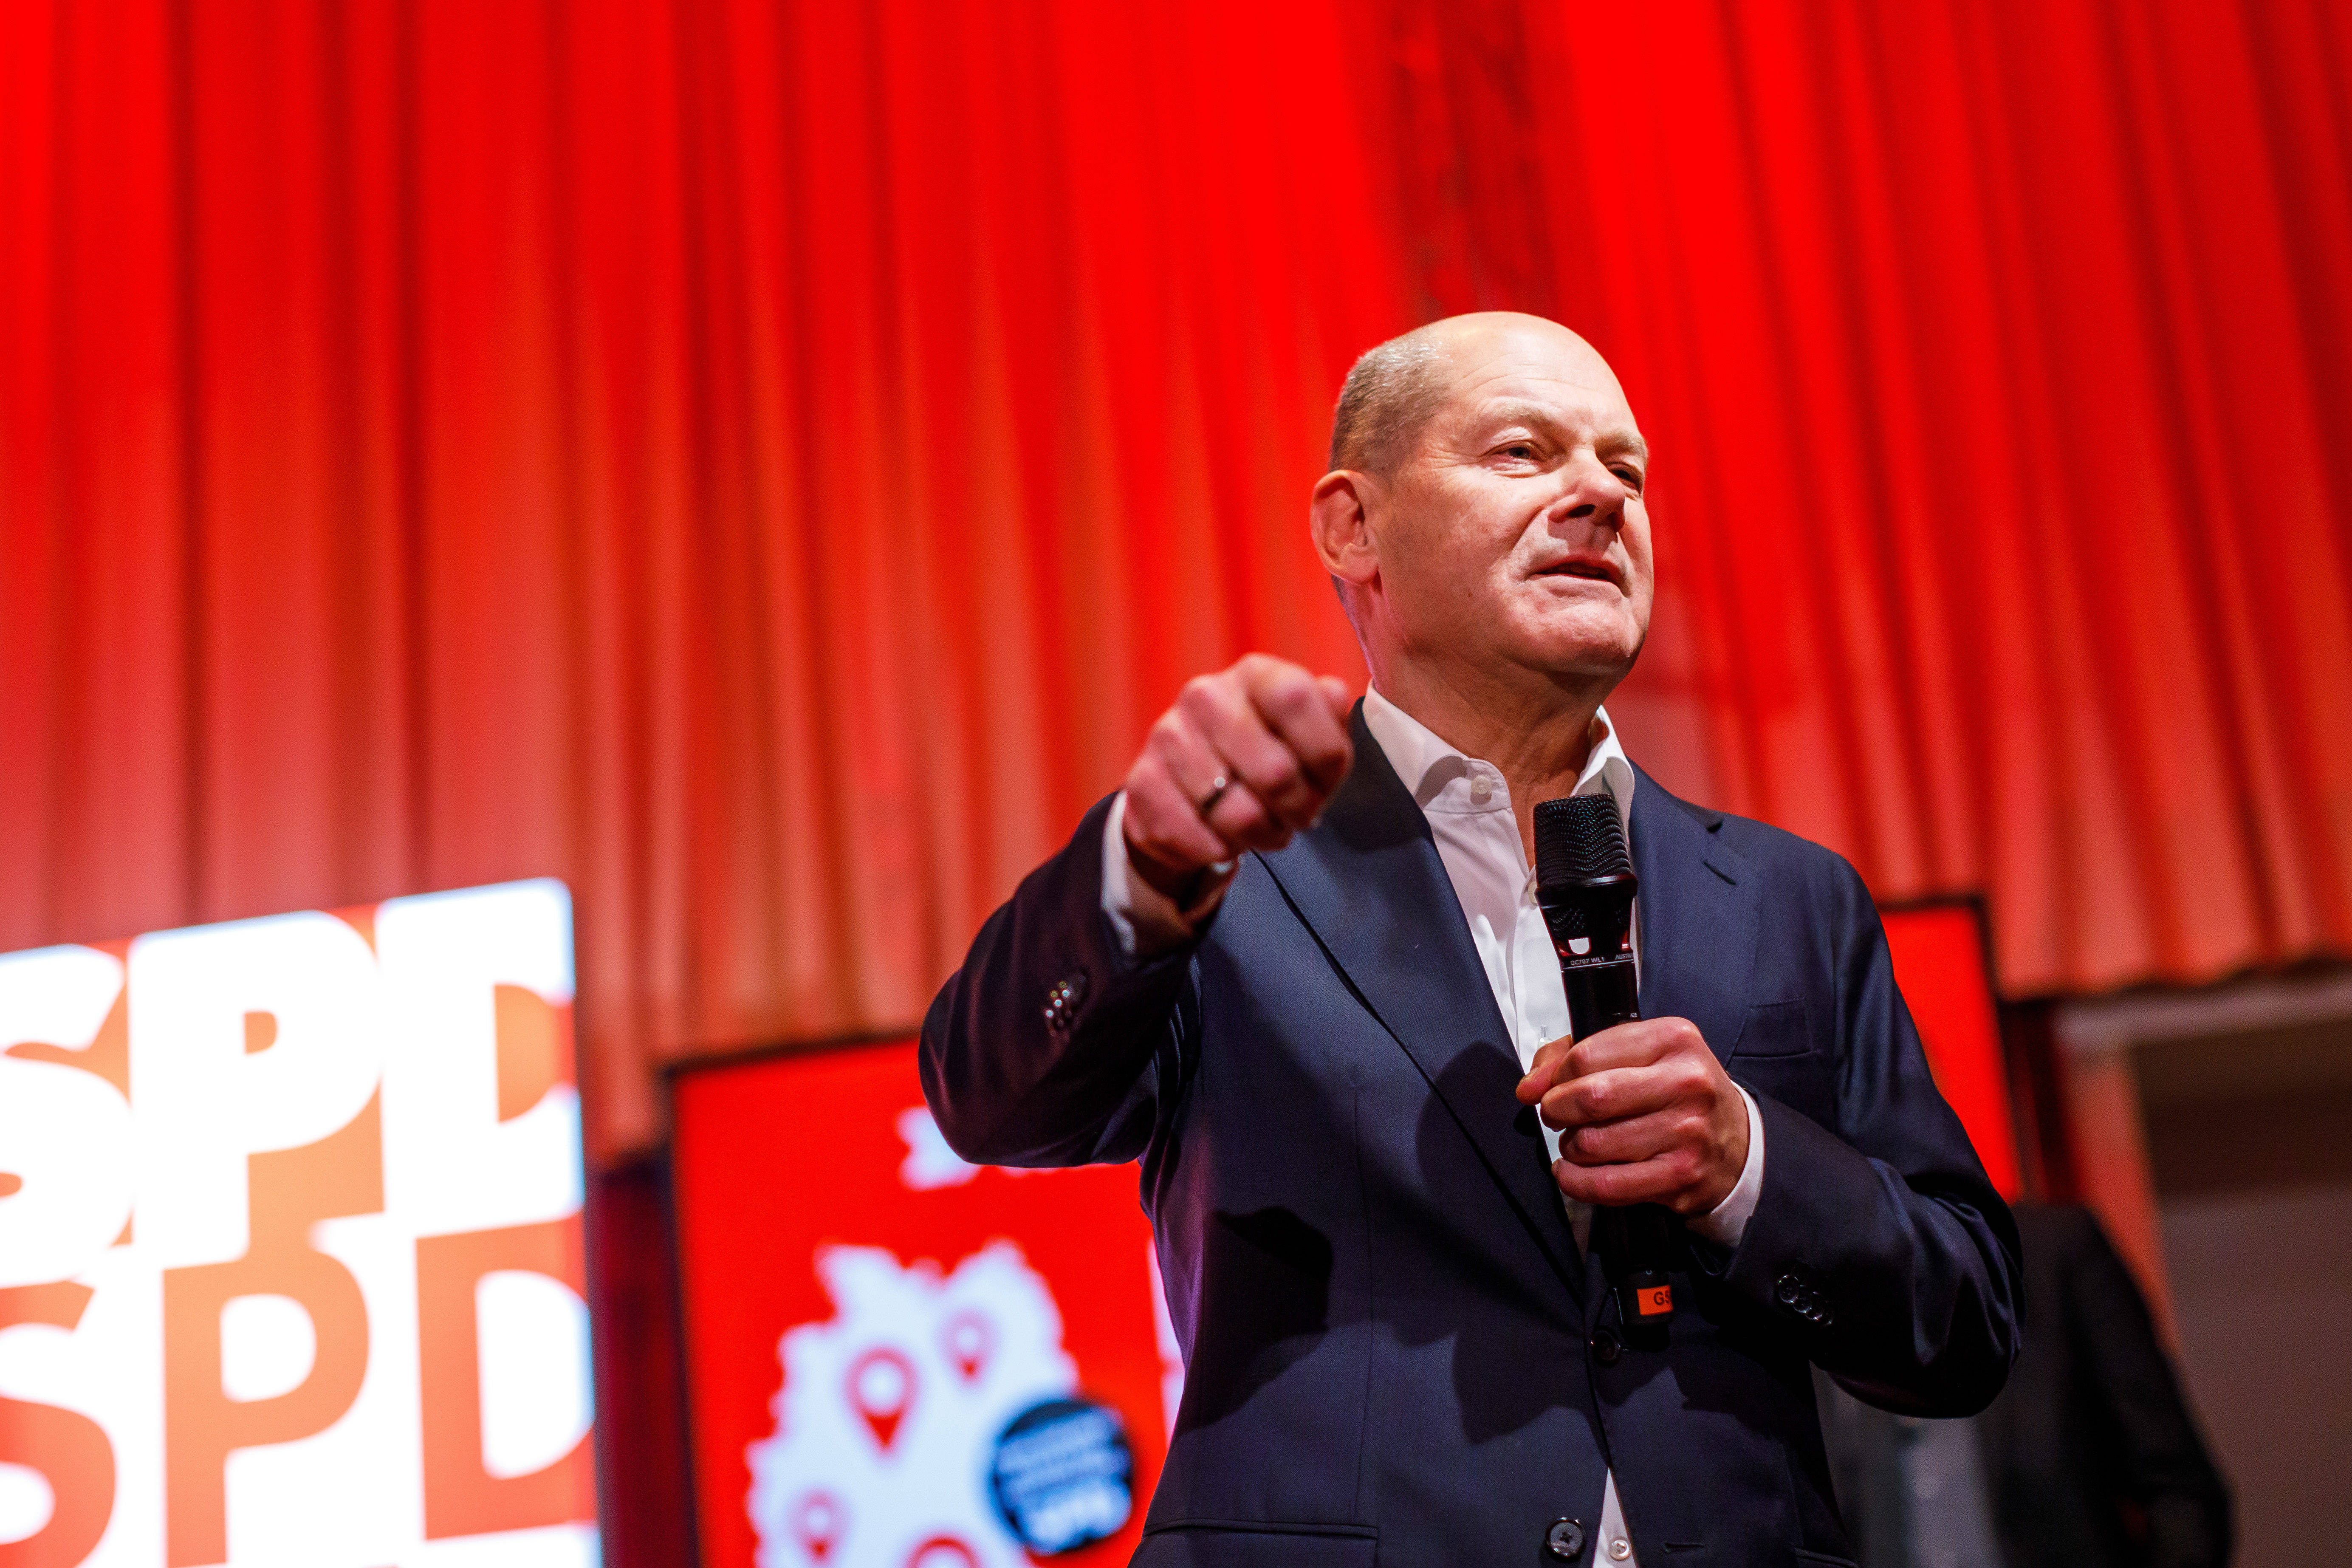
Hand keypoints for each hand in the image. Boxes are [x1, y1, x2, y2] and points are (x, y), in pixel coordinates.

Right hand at [1121, 654, 1353, 898]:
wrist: (1193, 784)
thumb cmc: (1270, 755)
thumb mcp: (1311, 734)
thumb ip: (1330, 716)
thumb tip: (1334, 697)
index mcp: (1255, 674)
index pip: (1297, 700)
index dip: (1324, 755)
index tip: (1325, 779)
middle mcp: (1206, 695)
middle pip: (1275, 772)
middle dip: (1298, 810)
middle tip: (1296, 816)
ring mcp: (1168, 736)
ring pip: (1236, 815)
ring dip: (1260, 835)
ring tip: (1262, 828)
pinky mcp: (1142, 782)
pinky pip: (1196, 837)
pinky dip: (1219, 850)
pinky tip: (1223, 839)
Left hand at [1514, 1018, 1748, 1214]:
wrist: (1735, 1140)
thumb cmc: (1674, 1091)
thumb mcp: (1639, 1053)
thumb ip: (1573, 1055)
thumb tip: (1528, 1087)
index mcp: (1673, 1039)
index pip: (1586, 1056)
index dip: (1555, 1075)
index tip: (1550, 1086)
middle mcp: (1685, 1083)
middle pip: (1590, 1097)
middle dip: (1556, 1109)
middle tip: (1556, 1114)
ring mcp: (1686, 1133)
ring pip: (1593, 1144)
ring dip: (1570, 1147)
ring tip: (1578, 1141)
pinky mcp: (1680, 1176)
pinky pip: (1606, 1185)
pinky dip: (1575, 1181)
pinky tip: (1572, 1172)